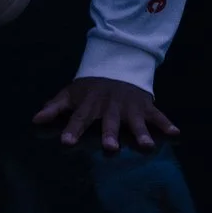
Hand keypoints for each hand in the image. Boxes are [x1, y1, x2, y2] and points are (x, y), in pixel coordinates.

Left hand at [33, 77, 179, 152]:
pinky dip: (167, 124)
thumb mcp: (71, 94)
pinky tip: (176, 133)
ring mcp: (129, 107)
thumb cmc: (90, 87)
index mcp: (90, 105)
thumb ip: (55, 107)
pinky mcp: (145, 106)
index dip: (72, 130)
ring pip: (135, 121)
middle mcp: (110, 107)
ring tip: (146, 146)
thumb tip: (35, 120)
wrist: (117, 64)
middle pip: (109, 122)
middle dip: (110, 135)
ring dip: (141, 133)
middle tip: (110, 149)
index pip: (79, 118)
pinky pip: (157, 116)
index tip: (66, 142)